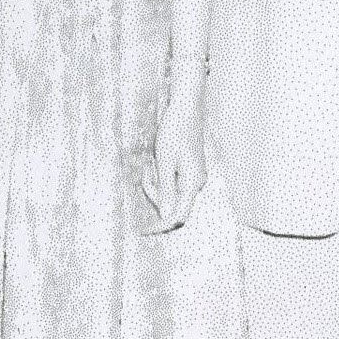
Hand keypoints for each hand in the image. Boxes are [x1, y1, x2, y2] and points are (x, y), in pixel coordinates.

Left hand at [145, 93, 206, 232]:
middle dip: (154, 195)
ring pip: (170, 192)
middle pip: (172, 205)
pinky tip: (156, 161)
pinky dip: (160, 176)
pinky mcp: (189, 169)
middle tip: (145, 174)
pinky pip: (172, 181)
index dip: (160, 226)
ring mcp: (193, 176)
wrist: (186, 108)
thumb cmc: (175, 132)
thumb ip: (165, 191)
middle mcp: (196, 183)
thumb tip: (166, 217)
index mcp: (192, 184)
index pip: (177, 217)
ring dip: (155, 183)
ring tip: (150, 163)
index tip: (141, 230)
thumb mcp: (164, 162)